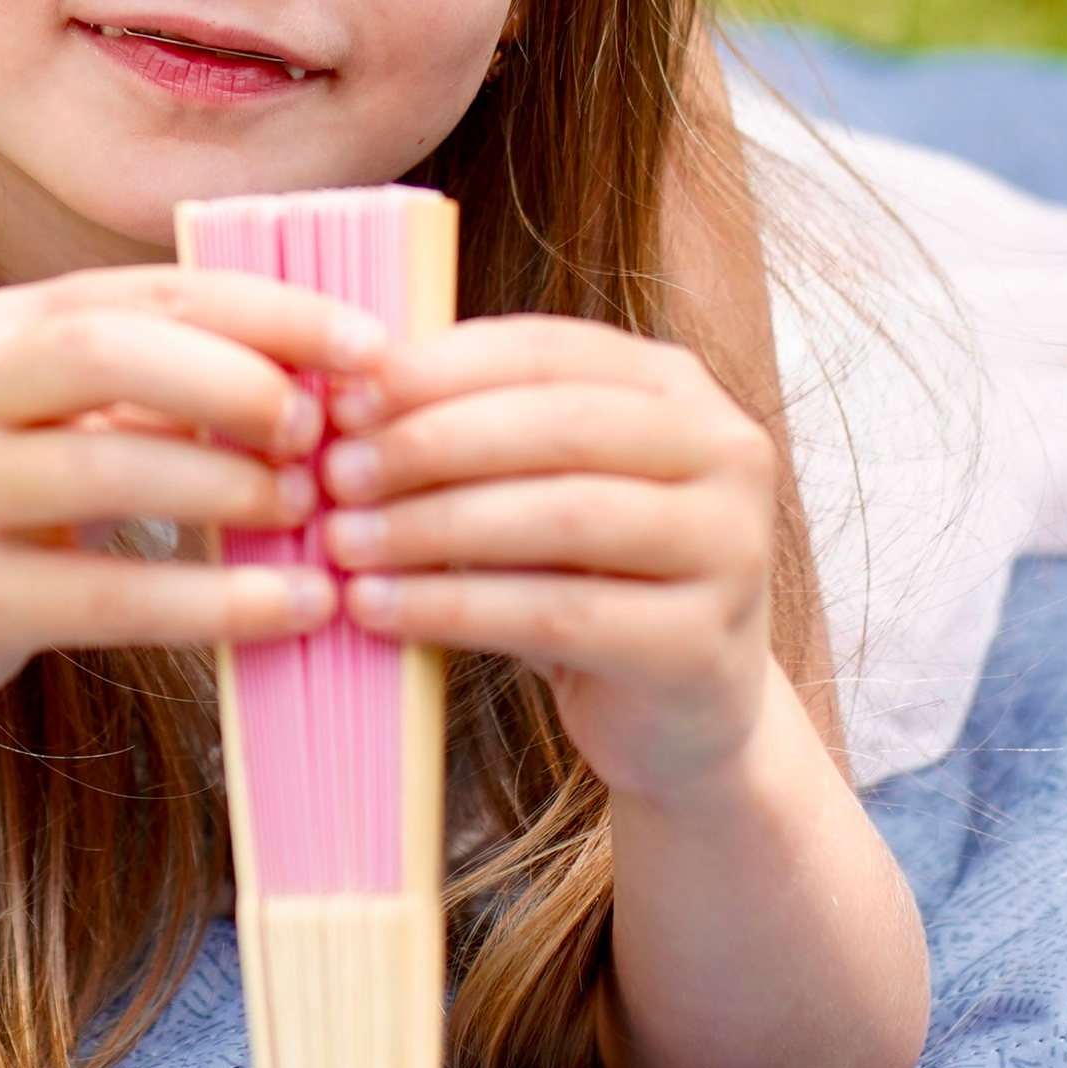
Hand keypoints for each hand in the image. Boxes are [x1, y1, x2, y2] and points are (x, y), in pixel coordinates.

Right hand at [0, 267, 387, 742]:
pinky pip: (96, 594)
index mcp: (3, 330)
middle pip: (105, 351)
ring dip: (221, 486)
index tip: (368, 345)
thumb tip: (319, 372)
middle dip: (229, 379)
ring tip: (310, 513)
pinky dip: (202, 601)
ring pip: (97, 469)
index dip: (266, 311)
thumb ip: (150, 382)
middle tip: (320, 428)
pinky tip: (283, 611)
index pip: (148, 291)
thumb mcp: (44, 416)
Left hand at [322, 317, 776, 806]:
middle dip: (432, 443)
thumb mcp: (541, 486)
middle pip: (560, 426)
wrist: (681, 717)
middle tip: (335, 473)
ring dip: (433, 526)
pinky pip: (557, 614)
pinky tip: (380, 611)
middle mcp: (726, 452)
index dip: (441, 368)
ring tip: (342, 543)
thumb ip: (475, 428)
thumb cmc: (587, 579)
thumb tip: (346, 391)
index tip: (345, 397)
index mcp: (679, 386)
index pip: (549, 349)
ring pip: (562, 517)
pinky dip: (455, 608)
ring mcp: (731, 548)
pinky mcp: (699, 643)